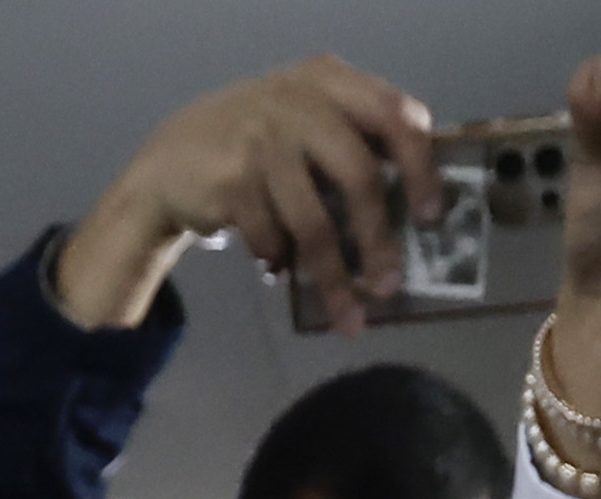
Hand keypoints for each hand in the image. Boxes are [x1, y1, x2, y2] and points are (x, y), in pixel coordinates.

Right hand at [53, 56, 445, 334]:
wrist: (171, 162)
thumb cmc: (258, 149)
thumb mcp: (306, 124)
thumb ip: (355, 145)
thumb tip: (414, 213)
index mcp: (330, 81)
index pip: (395, 114)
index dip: (420, 166)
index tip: (429, 216)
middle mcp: (299, 100)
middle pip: (359, 174)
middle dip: (377, 238)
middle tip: (390, 285)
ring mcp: (262, 137)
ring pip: (315, 221)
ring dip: (334, 277)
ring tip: (349, 315)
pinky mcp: (232, 177)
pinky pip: (273, 237)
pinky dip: (280, 261)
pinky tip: (277, 268)